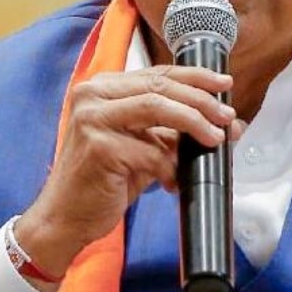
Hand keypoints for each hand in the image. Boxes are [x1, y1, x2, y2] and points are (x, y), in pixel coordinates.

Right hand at [16, 64, 239, 277]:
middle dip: (201, 100)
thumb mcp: (140, 148)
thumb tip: (225, 124)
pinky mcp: (99, 146)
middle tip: (227, 116)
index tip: (224, 84)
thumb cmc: (101, 182)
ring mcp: (92, 119)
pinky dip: (170, 167)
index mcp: (101, 88)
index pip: (156, 74)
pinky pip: (150, 151)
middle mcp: (92, 96)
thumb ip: (173, 132)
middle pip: (160, 86)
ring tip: (215, 139)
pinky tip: (173, 182)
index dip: (195, 77)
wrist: (65, 218)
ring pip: (158, 107)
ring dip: (194, 123)